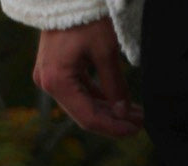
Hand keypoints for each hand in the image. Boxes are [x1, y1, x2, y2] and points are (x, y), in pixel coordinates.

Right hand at [33, 19, 144, 138]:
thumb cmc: (86, 12)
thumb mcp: (105, 49)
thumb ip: (114, 84)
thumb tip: (123, 113)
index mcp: (56, 81)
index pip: (87, 116)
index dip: (113, 127)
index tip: (135, 130)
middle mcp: (47, 83)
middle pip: (84, 113)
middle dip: (113, 120)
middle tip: (139, 123)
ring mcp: (49, 76)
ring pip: (82, 103)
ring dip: (108, 110)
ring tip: (133, 114)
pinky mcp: (55, 68)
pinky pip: (78, 89)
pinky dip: (98, 96)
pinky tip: (117, 102)